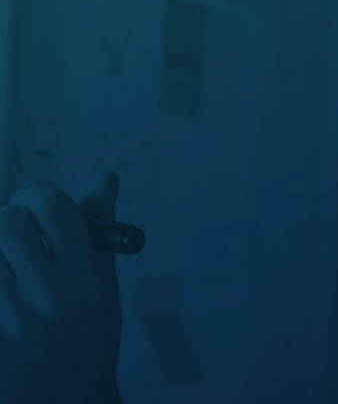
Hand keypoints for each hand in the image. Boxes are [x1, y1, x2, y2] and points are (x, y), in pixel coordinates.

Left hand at [0, 172, 123, 403]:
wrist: (63, 390)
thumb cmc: (88, 333)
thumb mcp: (104, 280)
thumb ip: (99, 225)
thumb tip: (106, 177)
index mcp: (85, 276)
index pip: (55, 208)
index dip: (41, 195)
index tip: (40, 202)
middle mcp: (47, 292)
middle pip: (8, 221)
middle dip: (11, 215)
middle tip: (19, 228)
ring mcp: (11, 311)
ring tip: (9, 256)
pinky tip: (5, 274)